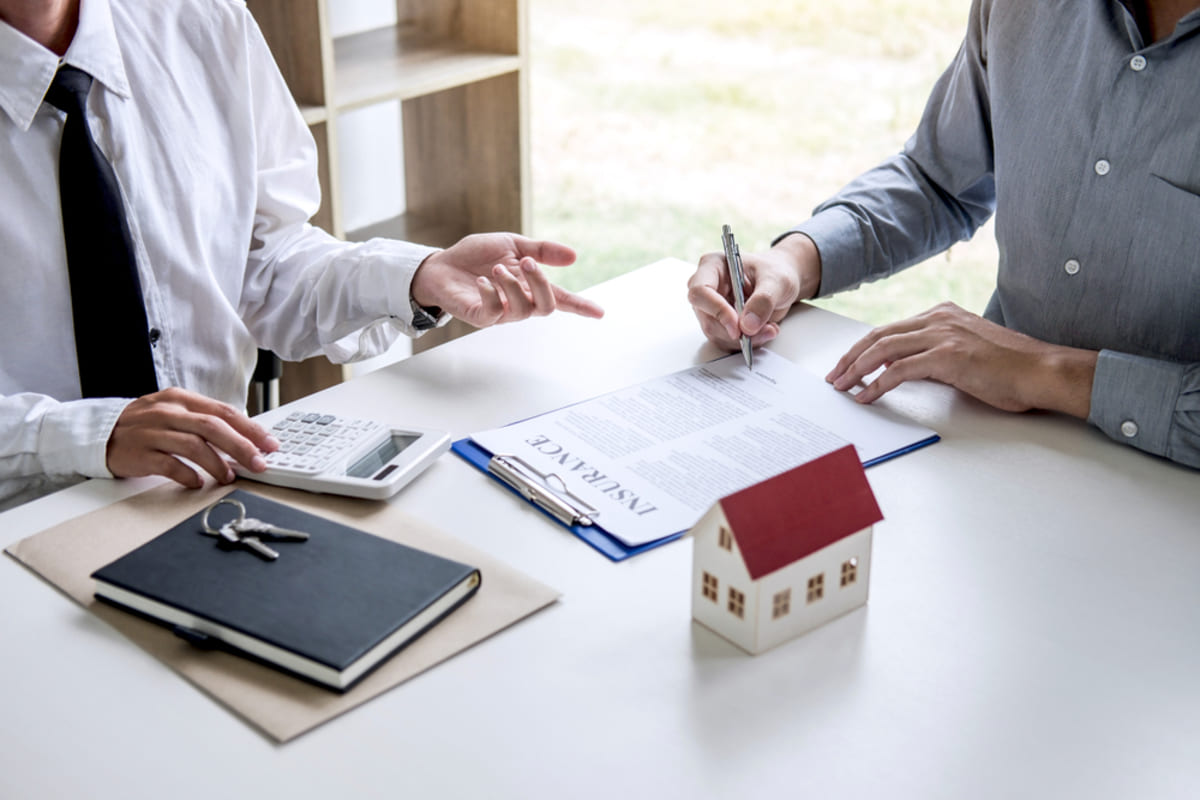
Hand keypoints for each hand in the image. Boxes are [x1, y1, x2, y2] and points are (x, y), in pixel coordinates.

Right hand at [107, 388, 279, 487]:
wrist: (98, 433)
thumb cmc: (144, 426)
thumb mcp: (175, 412)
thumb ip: (205, 422)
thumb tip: (244, 439)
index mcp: (182, 399)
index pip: (224, 411)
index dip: (250, 428)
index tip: (270, 444)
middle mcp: (168, 412)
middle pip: (213, 427)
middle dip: (241, 446)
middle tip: (259, 463)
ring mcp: (153, 432)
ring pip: (193, 445)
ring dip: (217, 463)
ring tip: (228, 476)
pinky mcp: (139, 453)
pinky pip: (169, 465)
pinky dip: (187, 475)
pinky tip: (197, 482)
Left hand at [410, 233, 603, 327]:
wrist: (442, 264)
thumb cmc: (476, 256)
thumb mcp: (512, 245)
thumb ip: (542, 250)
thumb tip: (573, 256)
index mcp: (530, 286)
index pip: (561, 299)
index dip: (580, 306)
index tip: (599, 313)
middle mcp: (519, 302)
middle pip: (546, 307)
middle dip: (541, 283)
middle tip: (528, 262)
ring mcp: (500, 312)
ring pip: (522, 309)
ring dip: (512, 285)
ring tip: (497, 269)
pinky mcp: (480, 316)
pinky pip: (493, 312)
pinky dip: (491, 294)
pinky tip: (484, 281)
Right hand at [687, 232, 820, 350]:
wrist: (781, 283)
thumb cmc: (777, 271)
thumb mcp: (778, 281)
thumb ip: (763, 300)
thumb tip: (748, 324)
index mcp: (713, 265)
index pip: (700, 292)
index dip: (717, 311)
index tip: (738, 326)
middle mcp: (708, 287)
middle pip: (708, 318)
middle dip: (736, 331)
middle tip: (763, 330)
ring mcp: (711, 307)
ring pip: (716, 334)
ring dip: (743, 339)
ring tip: (769, 329)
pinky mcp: (719, 323)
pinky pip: (726, 341)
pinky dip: (746, 342)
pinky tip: (763, 332)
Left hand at [826, 302, 1097, 416]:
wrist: (1042, 371)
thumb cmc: (1010, 369)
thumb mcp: (965, 353)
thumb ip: (932, 356)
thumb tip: (899, 370)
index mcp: (942, 314)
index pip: (890, 329)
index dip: (863, 347)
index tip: (847, 364)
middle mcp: (939, 319)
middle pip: (879, 335)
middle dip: (851, 357)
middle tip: (834, 376)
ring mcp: (942, 335)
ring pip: (883, 349)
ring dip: (856, 369)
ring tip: (841, 387)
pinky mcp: (947, 357)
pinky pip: (898, 371)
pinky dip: (876, 384)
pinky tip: (865, 397)